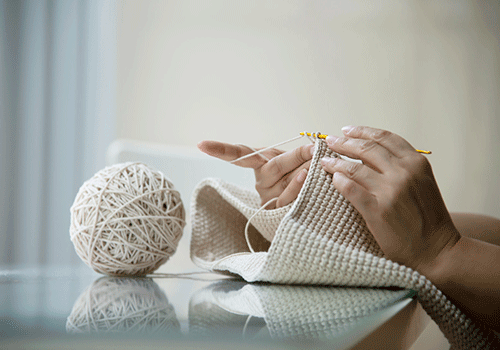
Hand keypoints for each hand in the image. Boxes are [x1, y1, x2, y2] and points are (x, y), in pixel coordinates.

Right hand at [197, 140, 313, 207]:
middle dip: (296, 156)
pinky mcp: (278, 214)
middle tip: (314, 148)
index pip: (239, 155)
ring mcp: (268, 199)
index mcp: (260, 164)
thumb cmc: (303, 175)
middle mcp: (261, 182)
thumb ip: (303, 154)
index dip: (220, 149)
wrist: (311, 206)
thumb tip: (315, 147)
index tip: (200, 144)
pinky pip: (289, 199)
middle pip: (273, 166)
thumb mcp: (300, 160)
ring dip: (305, 171)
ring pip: (284, 183)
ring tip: (317, 162)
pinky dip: (301, 187)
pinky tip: (308, 179)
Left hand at [321, 126, 460, 272]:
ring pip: (354, 168)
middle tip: (329, 142)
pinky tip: (332, 180)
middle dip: (344, 143)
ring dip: (335, 162)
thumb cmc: (428, 218)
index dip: (362, 131)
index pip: (384, 138)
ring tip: (324, 161)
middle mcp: (404, 172)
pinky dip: (339, 182)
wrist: (437, 250)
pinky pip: (351, 189)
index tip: (346, 130)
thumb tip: (366, 155)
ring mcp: (390, 190)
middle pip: (366, 149)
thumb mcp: (420, 183)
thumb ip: (399, 167)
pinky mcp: (378, 210)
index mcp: (416, 162)